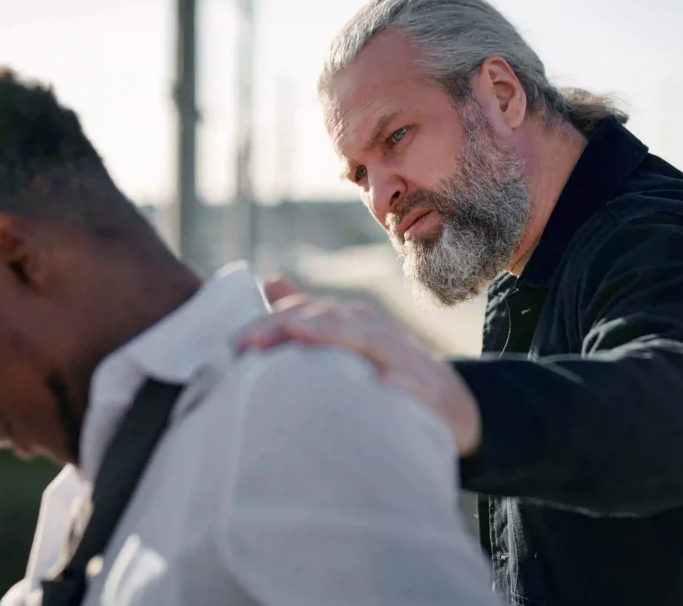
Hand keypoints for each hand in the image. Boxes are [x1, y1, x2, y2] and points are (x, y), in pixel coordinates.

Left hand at [244, 277, 481, 455]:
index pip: (302, 314)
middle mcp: (370, 331)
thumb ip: (306, 313)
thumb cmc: (383, 368)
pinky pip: (408, 383)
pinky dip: (394, 382)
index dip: (267, 324)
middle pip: (326, 321)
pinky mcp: (424, 388)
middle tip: (250, 343)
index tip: (233, 342)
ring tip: (301, 335)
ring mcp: (399, 356)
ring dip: (333, 335)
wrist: (449, 401)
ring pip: (365, 339)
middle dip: (287, 327)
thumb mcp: (344, 337)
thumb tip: (269, 281)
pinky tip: (378, 385)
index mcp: (347, 322)